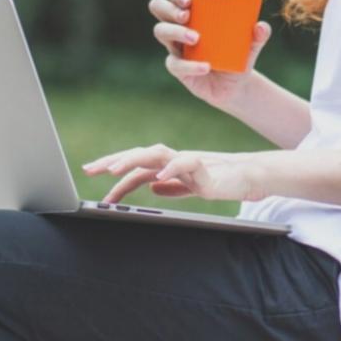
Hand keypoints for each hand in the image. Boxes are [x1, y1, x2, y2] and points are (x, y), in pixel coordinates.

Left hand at [82, 144, 266, 204]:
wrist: (251, 177)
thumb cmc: (223, 181)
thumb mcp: (191, 186)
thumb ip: (172, 186)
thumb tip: (151, 186)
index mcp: (168, 166)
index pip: (136, 166)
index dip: (114, 171)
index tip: (93, 178)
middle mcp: (174, 160)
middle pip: (138, 155)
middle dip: (112, 161)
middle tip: (90, 169)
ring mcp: (188, 161)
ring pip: (156, 154)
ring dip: (133, 160)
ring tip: (114, 170)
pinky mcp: (205, 167)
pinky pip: (186, 163)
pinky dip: (171, 170)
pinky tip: (158, 179)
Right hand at [149, 0, 271, 109]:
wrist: (235, 86)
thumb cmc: (238, 55)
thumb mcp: (251, 45)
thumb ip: (259, 35)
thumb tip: (261, 27)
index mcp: (193, 13)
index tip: (190, 0)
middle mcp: (179, 26)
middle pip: (159, 7)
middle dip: (169, 8)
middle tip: (186, 15)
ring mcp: (175, 47)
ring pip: (161, 32)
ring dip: (175, 31)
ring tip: (196, 38)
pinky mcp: (177, 68)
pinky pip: (175, 64)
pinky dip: (191, 65)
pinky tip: (205, 66)